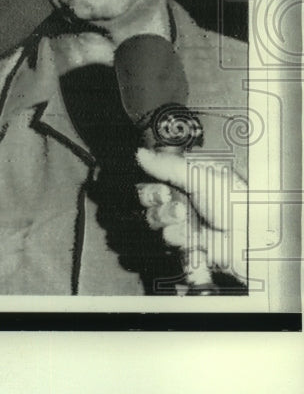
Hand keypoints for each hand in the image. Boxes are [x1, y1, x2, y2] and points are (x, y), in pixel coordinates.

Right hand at [135, 148, 248, 286]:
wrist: (252, 239)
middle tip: (172, 204)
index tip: (161, 188)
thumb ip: (169, 165)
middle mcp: (181, 195)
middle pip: (147, 197)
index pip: (153, 174)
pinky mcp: (183, 240)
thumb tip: (140, 153)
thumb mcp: (203, 178)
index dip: (151, 182)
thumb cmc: (237, 204)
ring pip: (153, 218)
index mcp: (187, 176)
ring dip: (167, 220)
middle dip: (156, 202)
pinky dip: (177, 238)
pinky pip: (165, 239)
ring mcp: (182, 219)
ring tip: (186, 221)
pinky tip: (193, 238)